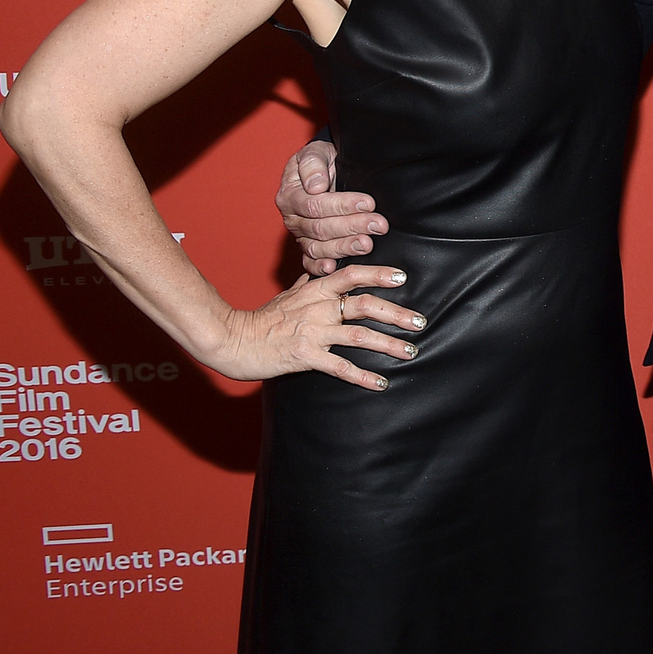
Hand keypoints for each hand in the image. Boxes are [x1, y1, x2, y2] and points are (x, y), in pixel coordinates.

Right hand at [206, 263, 424, 390]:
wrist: (232, 340)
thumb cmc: (260, 319)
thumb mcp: (286, 295)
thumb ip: (307, 284)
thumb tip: (319, 270)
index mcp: (315, 291)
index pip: (352, 275)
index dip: (378, 274)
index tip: (402, 278)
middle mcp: (318, 308)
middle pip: (365, 305)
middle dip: (397, 313)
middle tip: (420, 321)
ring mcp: (313, 332)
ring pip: (359, 336)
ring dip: (388, 344)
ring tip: (410, 351)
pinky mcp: (305, 356)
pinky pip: (340, 367)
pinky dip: (363, 376)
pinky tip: (381, 382)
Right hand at [277, 139, 384, 275]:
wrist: (326, 170)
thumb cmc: (322, 161)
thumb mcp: (315, 153)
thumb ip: (313, 165)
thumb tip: (316, 185)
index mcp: (290, 196)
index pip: (315, 205)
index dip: (342, 205)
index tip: (369, 203)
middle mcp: (293, 219)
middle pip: (320, 228)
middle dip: (352, 226)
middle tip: (378, 225)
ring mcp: (300, 236)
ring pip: (318, 247)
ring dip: (345, 247)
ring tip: (368, 244)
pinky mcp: (309, 248)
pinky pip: (310, 262)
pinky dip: (320, 267)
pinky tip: (334, 268)